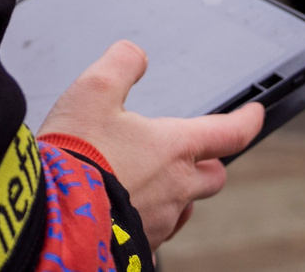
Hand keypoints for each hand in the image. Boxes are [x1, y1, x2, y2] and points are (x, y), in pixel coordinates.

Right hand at [41, 40, 261, 247]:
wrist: (52, 216)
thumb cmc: (74, 156)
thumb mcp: (93, 90)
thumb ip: (121, 64)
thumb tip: (136, 55)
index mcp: (173, 148)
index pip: (228, 133)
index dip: (245, 121)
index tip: (253, 115)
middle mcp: (176, 189)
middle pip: (213, 178)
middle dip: (209, 164)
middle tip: (195, 155)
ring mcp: (160, 223)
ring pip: (183, 208)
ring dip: (176, 194)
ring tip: (148, 182)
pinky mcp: (140, 248)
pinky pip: (156, 236)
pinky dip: (147, 221)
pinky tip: (124, 212)